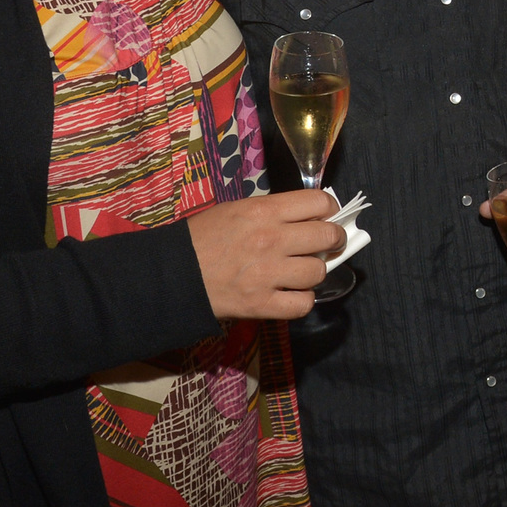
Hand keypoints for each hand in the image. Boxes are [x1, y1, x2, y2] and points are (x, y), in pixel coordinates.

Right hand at [186, 189, 342, 320]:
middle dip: (334, 239)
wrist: (173, 274)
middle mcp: (272, 240)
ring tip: (302, 271)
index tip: (327, 214)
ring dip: (315, 272)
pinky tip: (292, 295)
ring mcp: (268, 274)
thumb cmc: (202, 237)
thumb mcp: (236, 210)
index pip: (319, 202)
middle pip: (327, 236)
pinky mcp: (262, 304)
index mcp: (264, 211)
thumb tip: (307, 217)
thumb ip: (272, 212)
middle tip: (329, 243)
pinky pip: (302, 304)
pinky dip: (302, 301)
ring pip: (318, 271)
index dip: (329, 207)